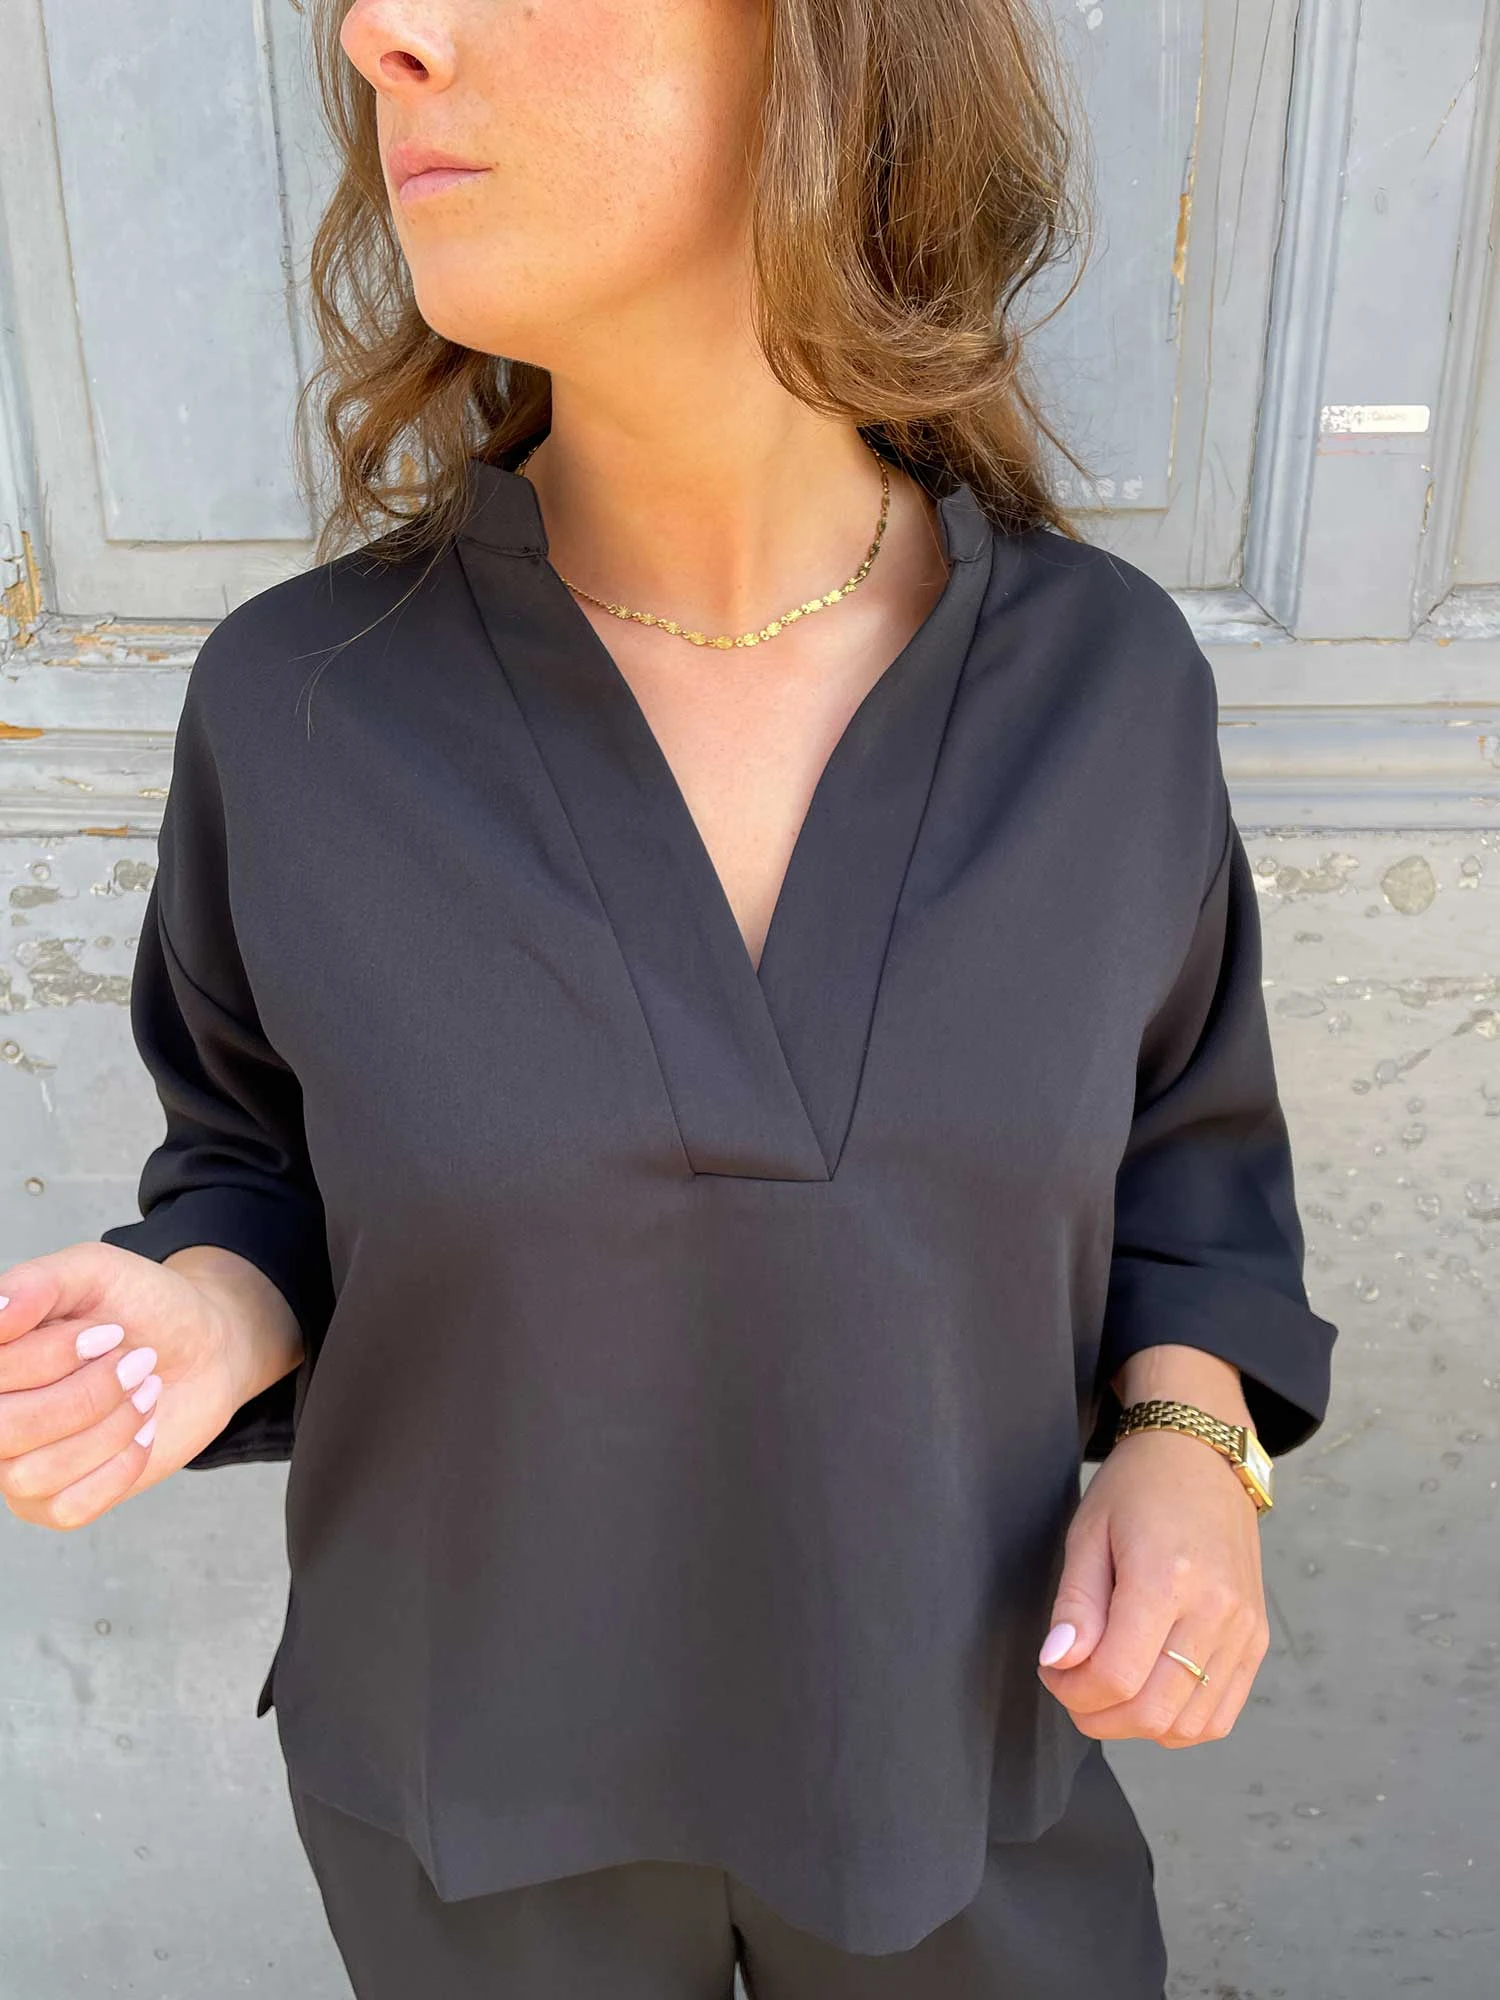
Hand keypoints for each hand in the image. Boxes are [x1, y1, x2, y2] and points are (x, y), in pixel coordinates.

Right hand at [0, 1243, 266, 1527]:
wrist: (203, 1348)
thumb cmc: (141, 1306)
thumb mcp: (96, 1270)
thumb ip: (40, 1282)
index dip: (52, 1356)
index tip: (111, 1331)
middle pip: (7, 1428)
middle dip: (90, 1394)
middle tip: (138, 1362)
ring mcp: (15, 1465)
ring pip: (34, 1473)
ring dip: (112, 1426)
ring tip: (146, 1390)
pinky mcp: (56, 1503)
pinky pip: (69, 1507)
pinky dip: (120, 1466)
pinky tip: (145, 1429)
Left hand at [1035, 1425, 1270, 1746]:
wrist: (1202, 1456)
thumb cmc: (1137, 1488)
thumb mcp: (1089, 1532)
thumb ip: (1076, 1604)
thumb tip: (1059, 1662)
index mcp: (1167, 1578)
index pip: (1116, 1676)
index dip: (1071, 1689)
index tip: (1052, 1668)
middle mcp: (1215, 1610)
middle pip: (1152, 1712)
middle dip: (1097, 1715)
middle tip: (1072, 1684)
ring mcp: (1243, 1629)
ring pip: (1187, 1725)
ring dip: (1136, 1724)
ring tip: (1108, 1686)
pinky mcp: (1256, 1639)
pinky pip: (1220, 1715)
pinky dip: (1178, 1722)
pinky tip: (1148, 1691)